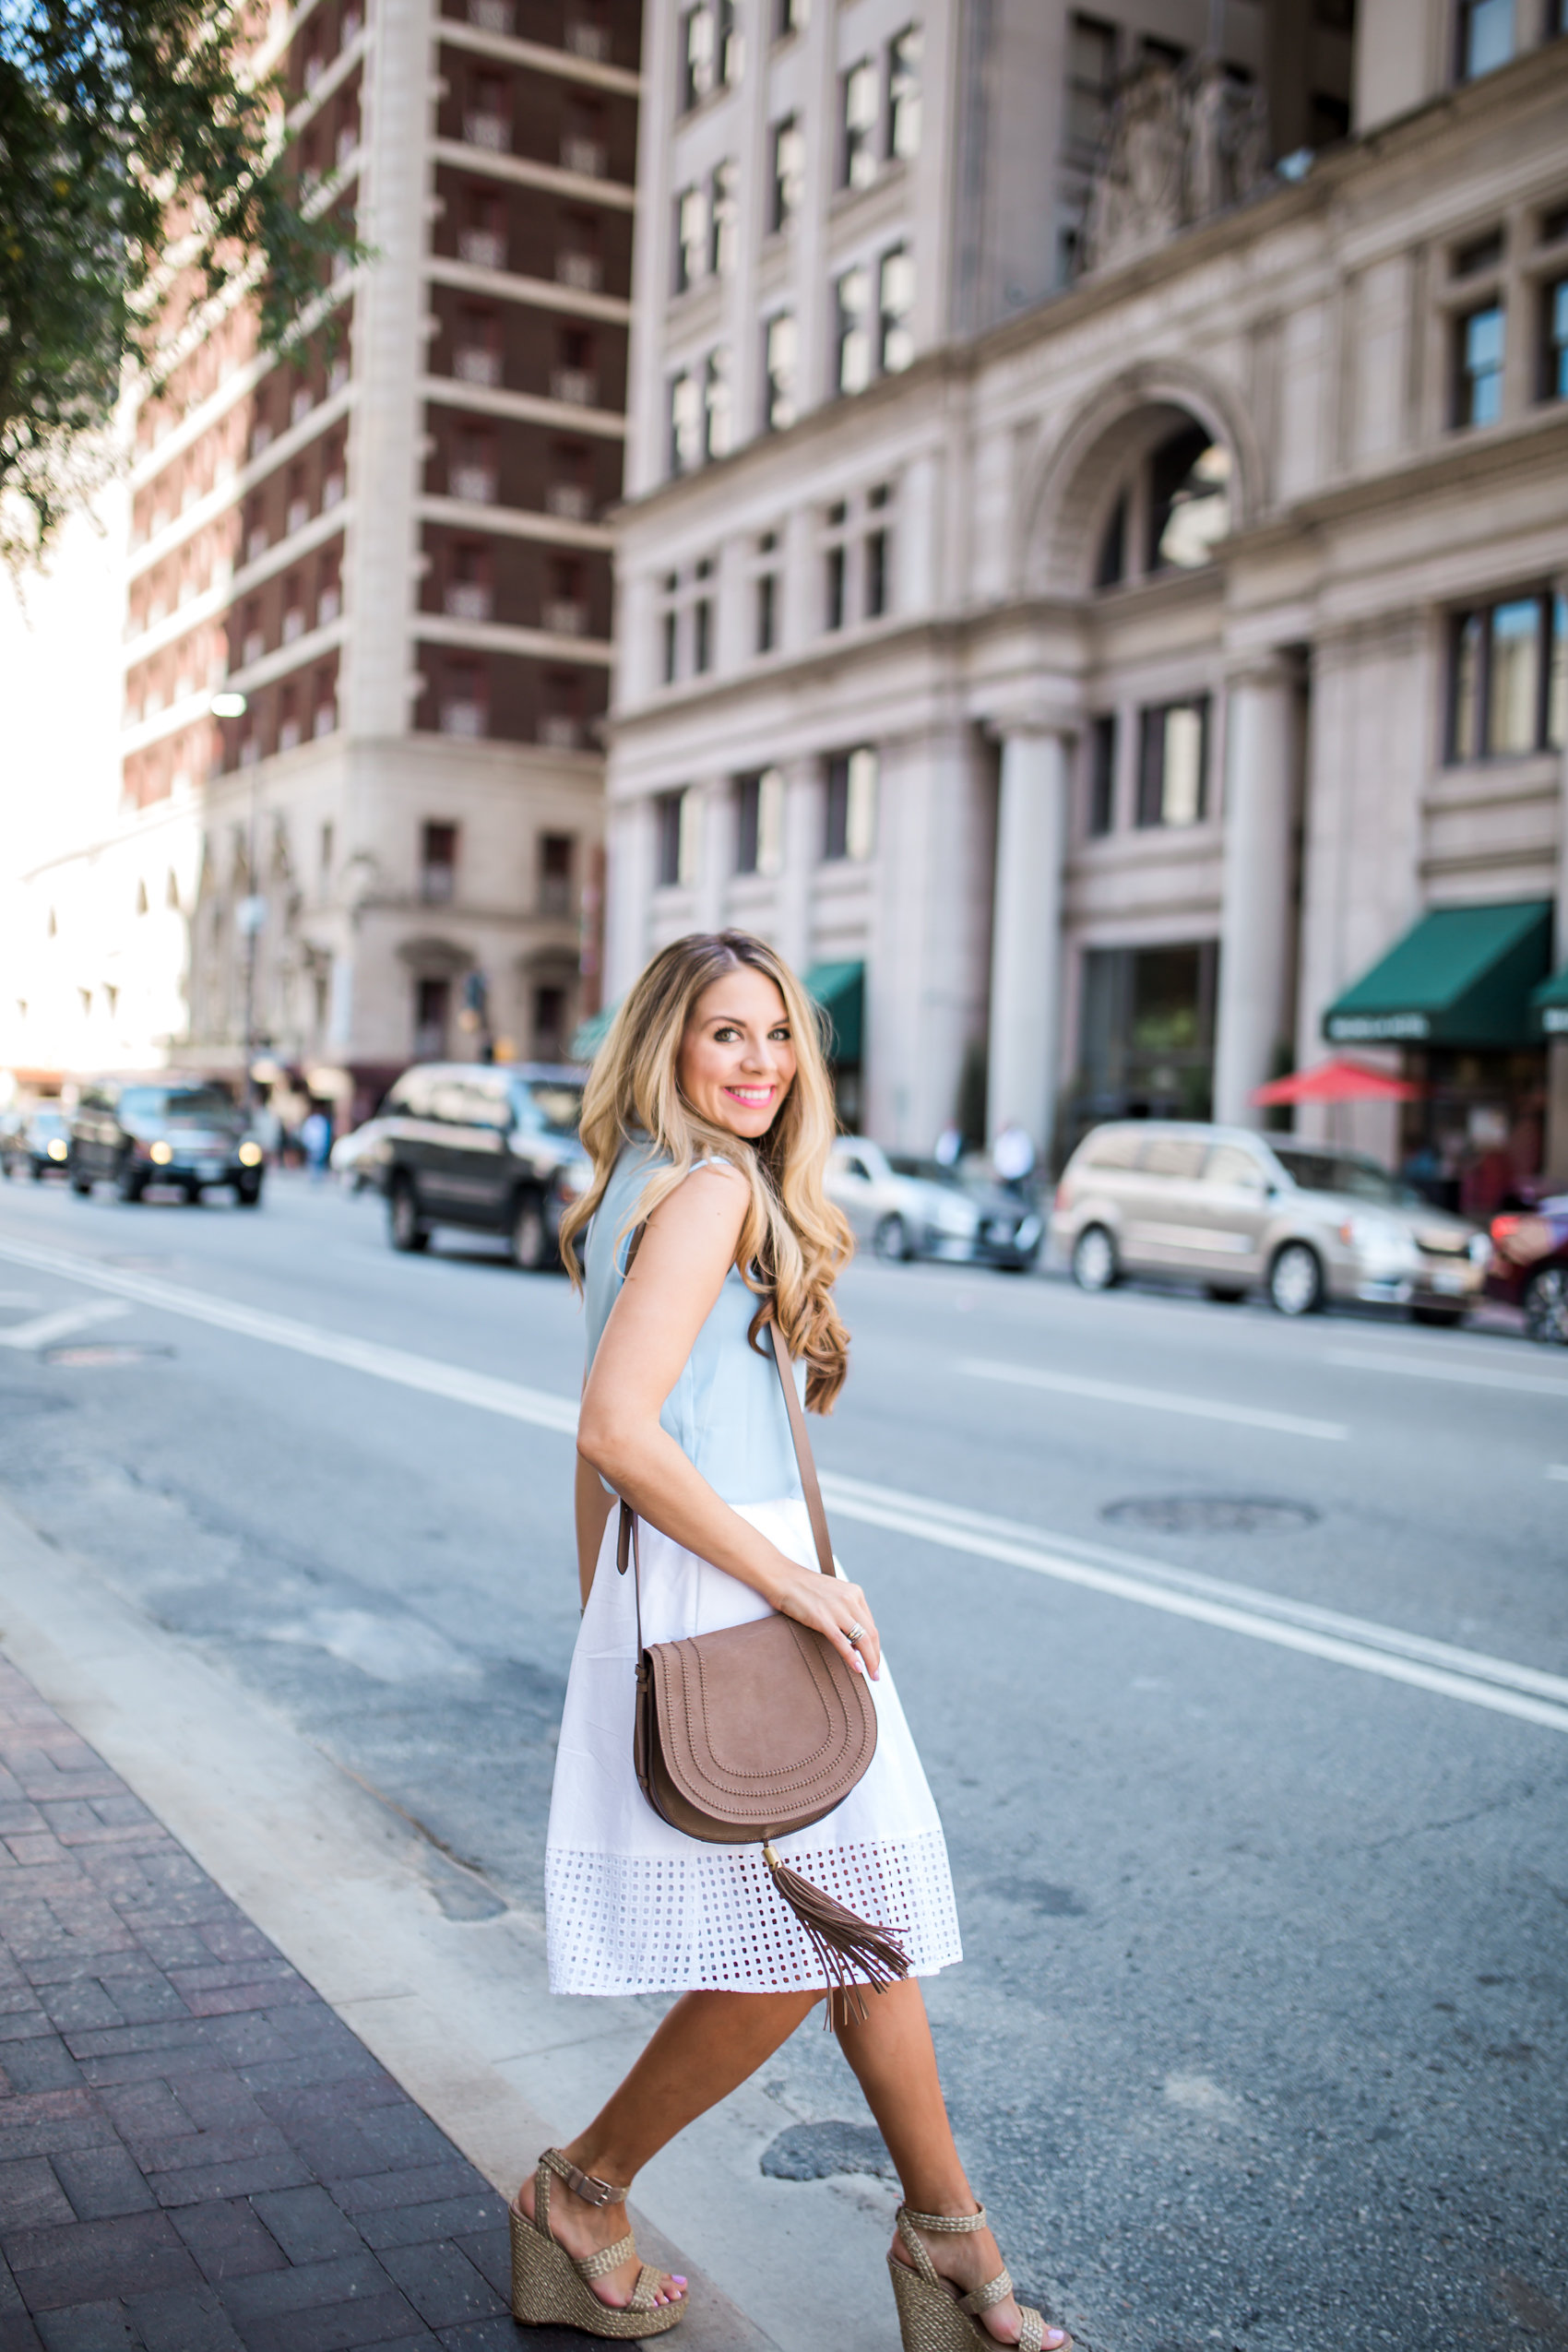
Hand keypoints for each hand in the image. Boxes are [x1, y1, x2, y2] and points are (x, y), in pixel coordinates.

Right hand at [771, 1561, 880, 1679]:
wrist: (782, 1577)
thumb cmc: (803, 1587)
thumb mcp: (832, 1593)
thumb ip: (844, 1610)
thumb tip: (852, 1638)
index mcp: (854, 1592)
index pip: (871, 1624)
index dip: (874, 1645)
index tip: (873, 1658)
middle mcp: (850, 1599)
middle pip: (871, 1633)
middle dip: (875, 1656)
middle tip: (875, 1673)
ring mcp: (837, 1609)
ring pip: (862, 1639)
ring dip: (870, 1660)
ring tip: (871, 1675)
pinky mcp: (822, 1618)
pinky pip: (842, 1642)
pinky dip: (851, 1657)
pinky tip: (857, 1668)